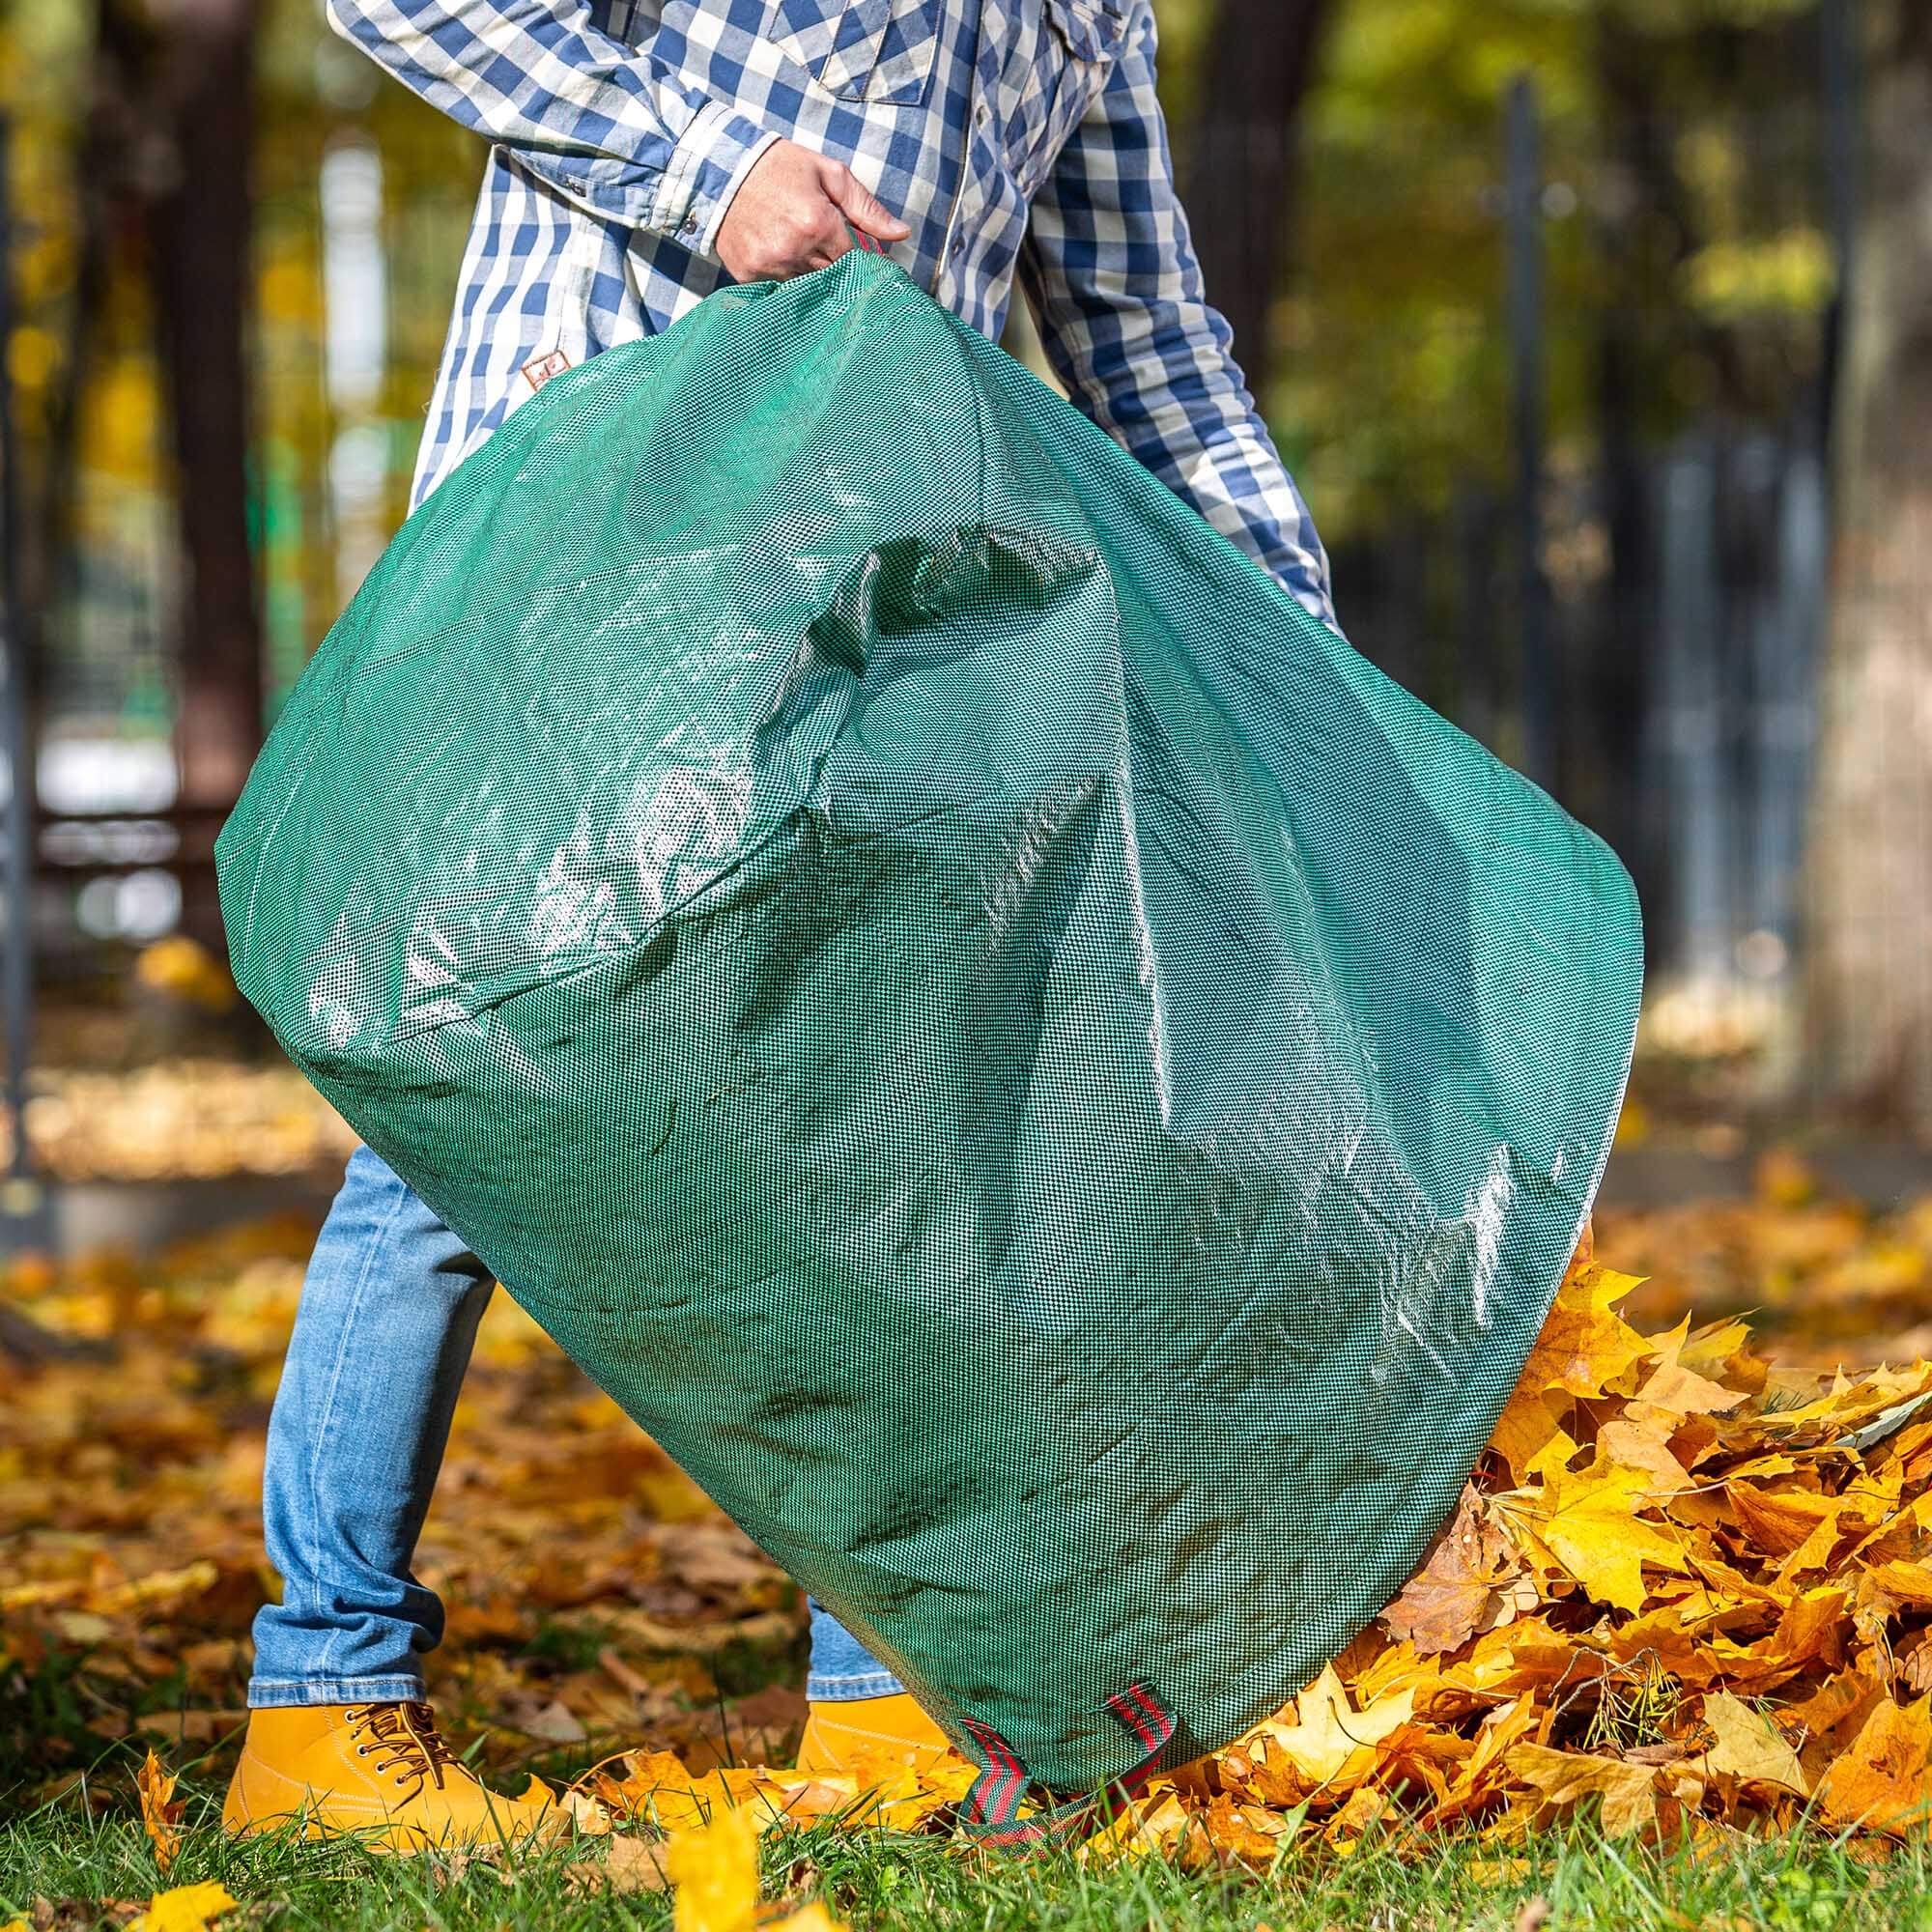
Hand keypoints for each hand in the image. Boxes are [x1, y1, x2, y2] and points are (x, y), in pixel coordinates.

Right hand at [715, 139, 909, 281]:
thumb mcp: (828, 174)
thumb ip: (866, 207)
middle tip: (824, 244)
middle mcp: (795, 250)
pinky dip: (783, 275)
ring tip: (798, 244)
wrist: (720, 168)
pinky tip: (777, 252)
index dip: (860, 257)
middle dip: (835, 263)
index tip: (859, 252)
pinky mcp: (749, 274)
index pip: (855, 260)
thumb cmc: (780, 167)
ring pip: (806, 285)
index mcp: (819, 224)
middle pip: (832, 275)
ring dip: (809, 272)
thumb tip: (901, 234)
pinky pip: (777, 287)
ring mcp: (770, 265)